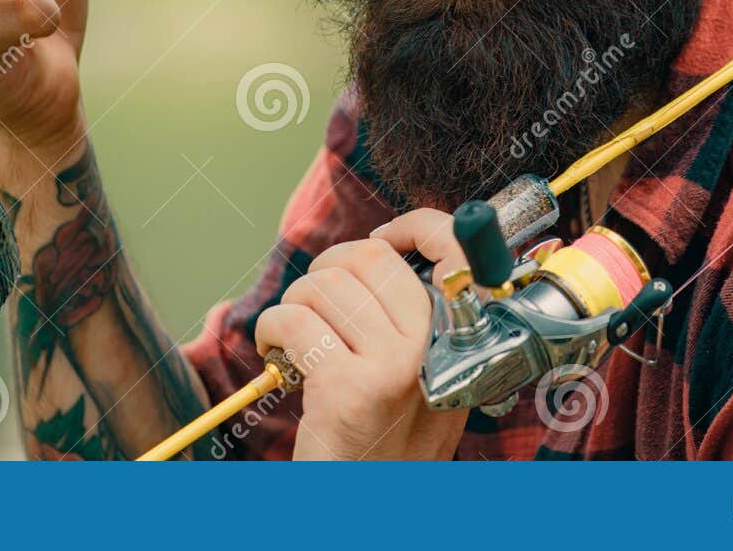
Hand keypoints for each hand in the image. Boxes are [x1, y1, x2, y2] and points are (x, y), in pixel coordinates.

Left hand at [253, 215, 468, 459]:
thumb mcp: (426, 377)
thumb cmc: (386, 443)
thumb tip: (384, 249)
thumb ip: (417, 320)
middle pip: (370, 257)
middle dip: (328, 270)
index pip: (455, 249)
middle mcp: (436, 348)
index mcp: (461, 339)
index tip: (385, 236)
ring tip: (298, 344)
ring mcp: (396, 367)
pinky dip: (271, 331)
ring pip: (323, 285)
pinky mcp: (349, 388)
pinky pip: (294, 320)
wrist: (367, 505)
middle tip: (317, 307)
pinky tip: (279, 358)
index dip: (416, 226)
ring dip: (294, 306)